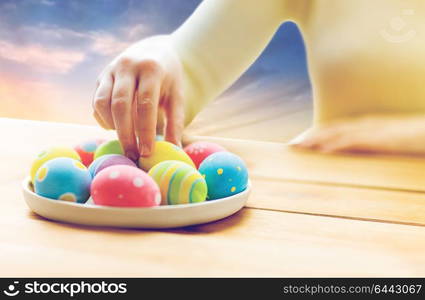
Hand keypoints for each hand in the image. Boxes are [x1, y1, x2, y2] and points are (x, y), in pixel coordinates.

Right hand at [93, 35, 184, 159]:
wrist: (154, 50)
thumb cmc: (169, 79)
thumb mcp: (177, 96)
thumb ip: (175, 122)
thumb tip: (174, 150)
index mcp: (151, 69)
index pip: (146, 104)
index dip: (145, 131)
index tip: (147, 152)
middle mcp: (127, 66)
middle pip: (121, 105)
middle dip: (125, 134)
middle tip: (132, 155)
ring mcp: (111, 69)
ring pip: (103, 102)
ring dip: (112, 126)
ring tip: (126, 141)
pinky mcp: (101, 76)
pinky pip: (97, 102)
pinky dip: (103, 119)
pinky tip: (116, 128)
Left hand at [290, 114, 424, 155]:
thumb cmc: (413, 138)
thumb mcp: (388, 143)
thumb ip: (371, 146)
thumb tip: (355, 155)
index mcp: (366, 125)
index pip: (335, 128)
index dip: (316, 134)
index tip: (299, 142)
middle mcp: (365, 124)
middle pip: (331, 128)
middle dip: (310, 136)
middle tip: (291, 145)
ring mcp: (372, 129)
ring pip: (337, 132)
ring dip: (316, 139)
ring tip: (299, 146)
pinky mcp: (380, 138)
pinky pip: (354, 141)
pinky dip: (336, 145)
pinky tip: (323, 151)